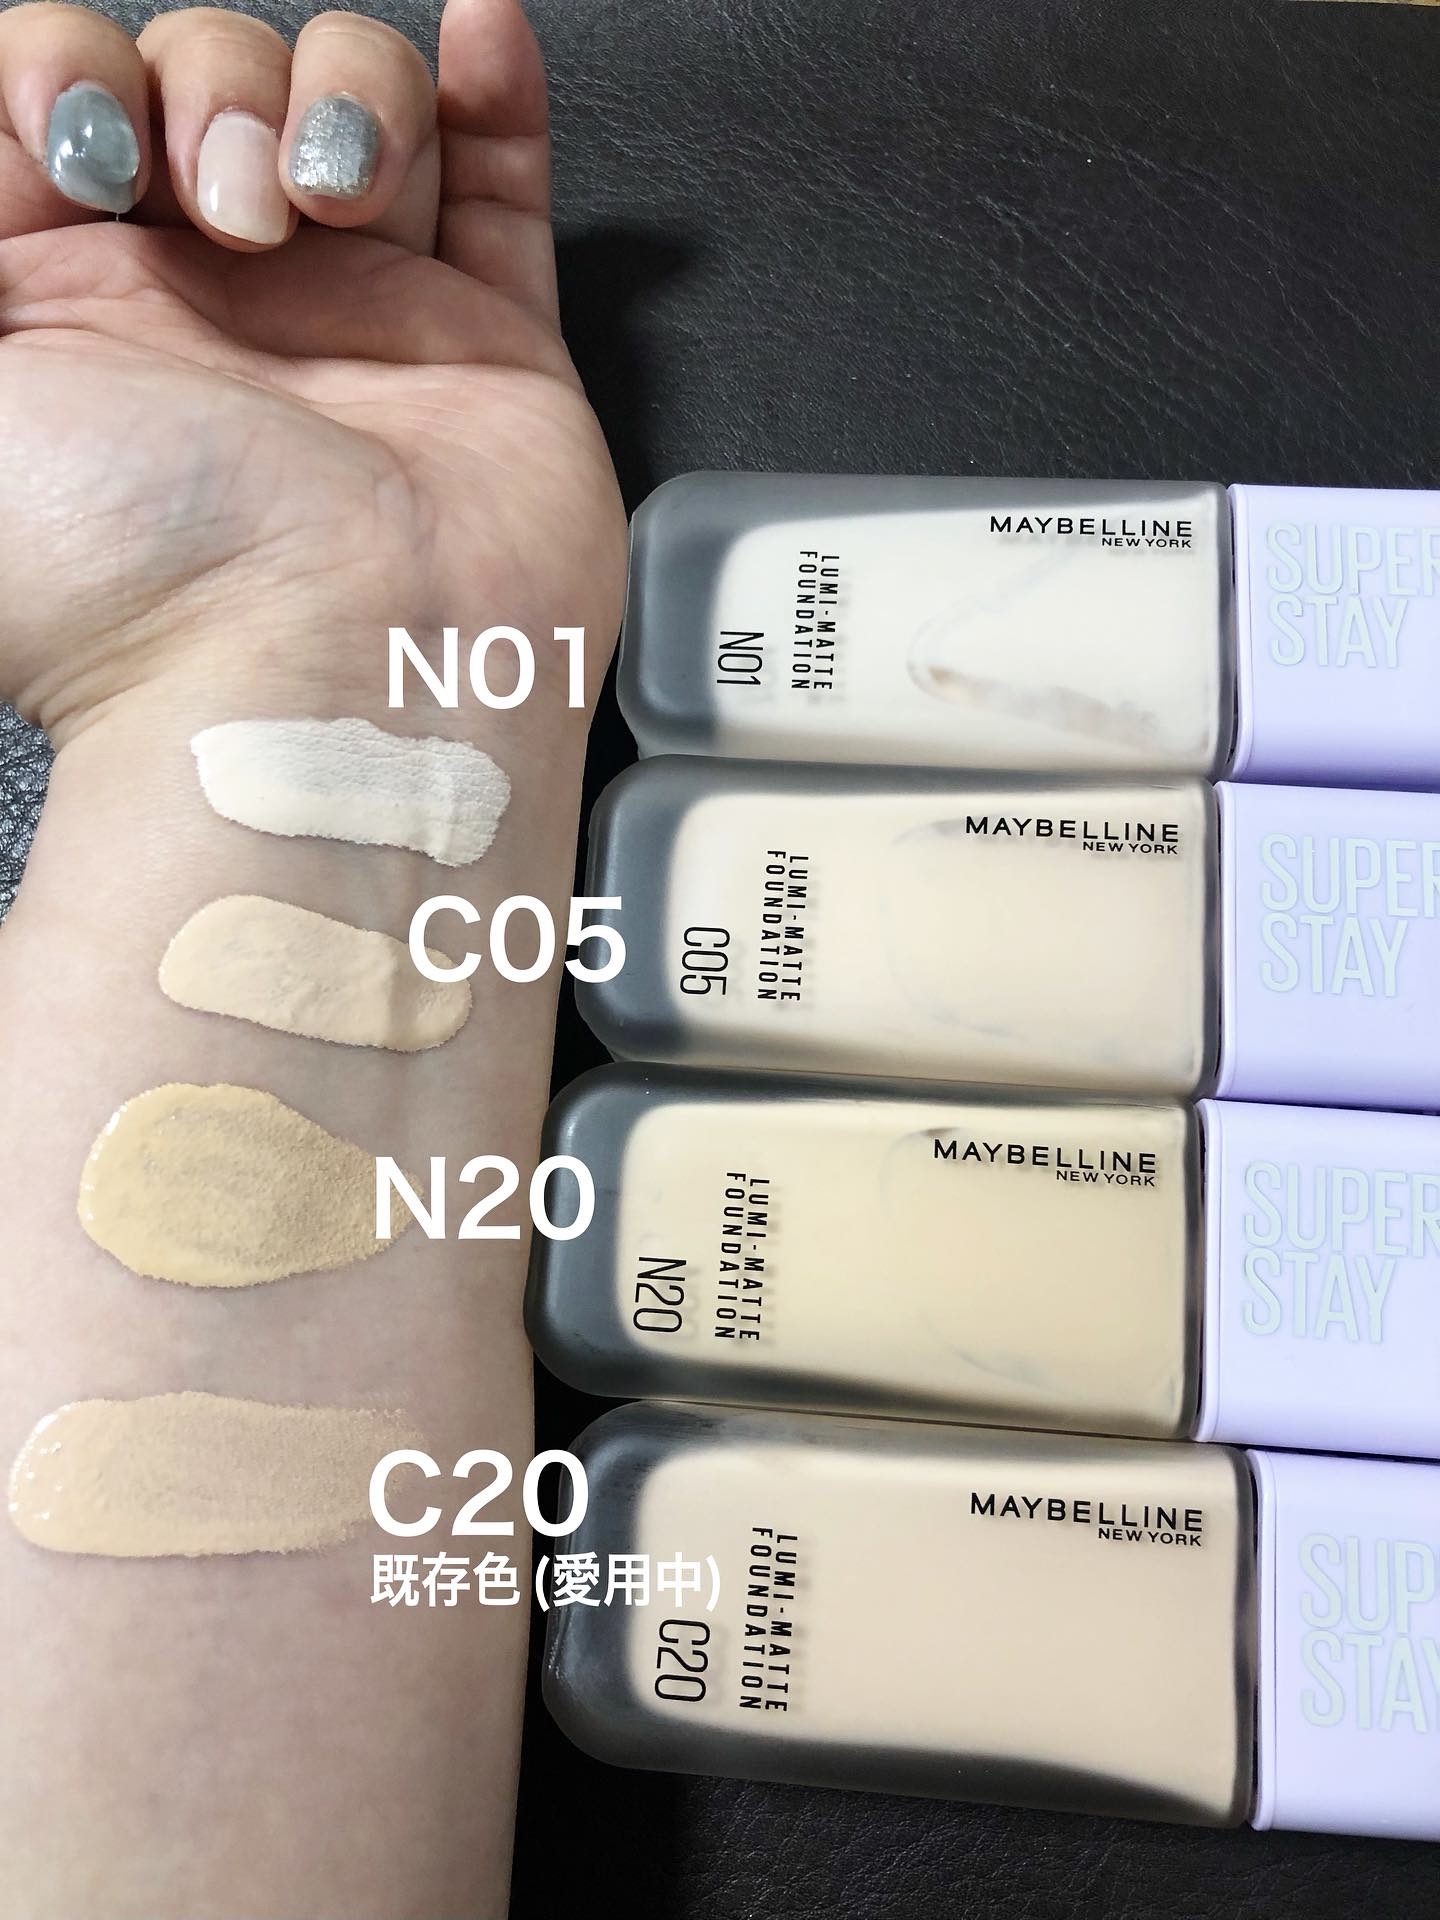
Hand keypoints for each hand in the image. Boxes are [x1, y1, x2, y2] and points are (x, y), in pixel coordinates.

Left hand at [0, 0, 624, 735]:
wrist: (328, 688)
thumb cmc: (138, 588)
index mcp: (73, 316)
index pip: (61, 100)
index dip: (67, 73)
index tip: (87, 147)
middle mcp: (216, 316)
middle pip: (212, 78)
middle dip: (217, 89)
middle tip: (227, 210)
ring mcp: (361, 326)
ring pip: (354, 103)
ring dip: (347, 89)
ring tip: (339, 193)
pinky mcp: (489, 354)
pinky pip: (499, 190)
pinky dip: (493, 95)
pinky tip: (477, 39)